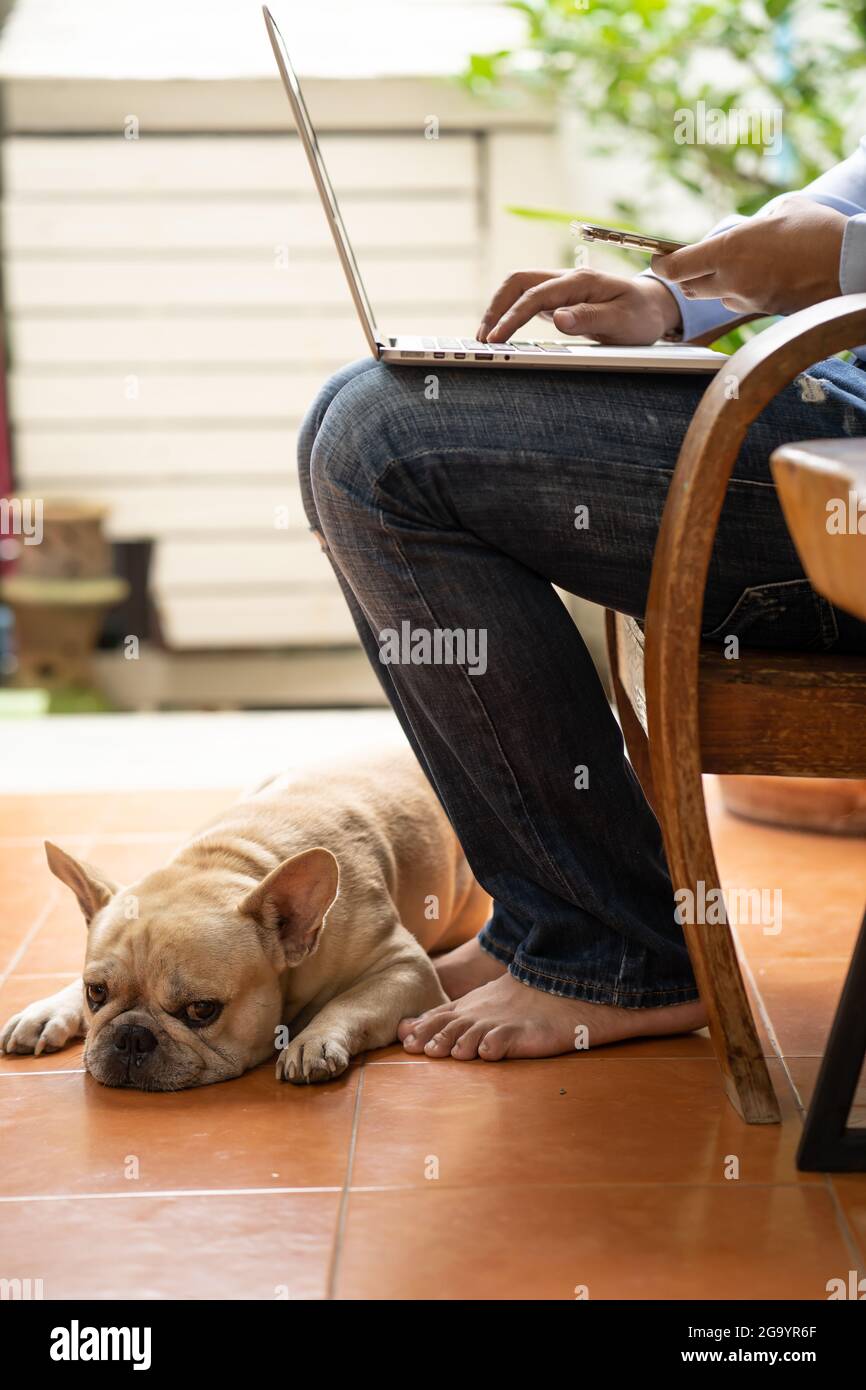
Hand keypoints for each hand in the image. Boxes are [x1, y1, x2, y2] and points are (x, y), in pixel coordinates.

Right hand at [477, 268, 681, 344]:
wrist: (654, 308)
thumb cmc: (641, 316)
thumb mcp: (623, 321)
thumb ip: (590, 318)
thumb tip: (558, 318)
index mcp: (580, 281)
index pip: (535, 295)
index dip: (512, 317)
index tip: (497, 339)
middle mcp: (566, 279)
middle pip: (518, 282)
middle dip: (496, 307)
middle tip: (483, 338)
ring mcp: (561, 289)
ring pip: (519, 289)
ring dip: (500, 309)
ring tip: (486, 337)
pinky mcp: (559, 300)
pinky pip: (528, 301)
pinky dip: (510, 314)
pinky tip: (503, 332)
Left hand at [651, 197, 846, 316]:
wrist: (850, 265)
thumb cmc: (818, 230)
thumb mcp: (782, 210)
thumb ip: (755, 224)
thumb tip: (749, 231)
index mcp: (729, 250)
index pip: (677, 267)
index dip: (662, 264)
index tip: (658, 258)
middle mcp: (732, 280)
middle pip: (690, 288)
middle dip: (687, 276)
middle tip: (690, 263)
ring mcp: (747, 301)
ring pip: (717, 298)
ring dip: (718, 285)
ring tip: (738, 266)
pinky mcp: (764, 313)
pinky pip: (742, 304)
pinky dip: (743, 292)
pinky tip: (763, 277)